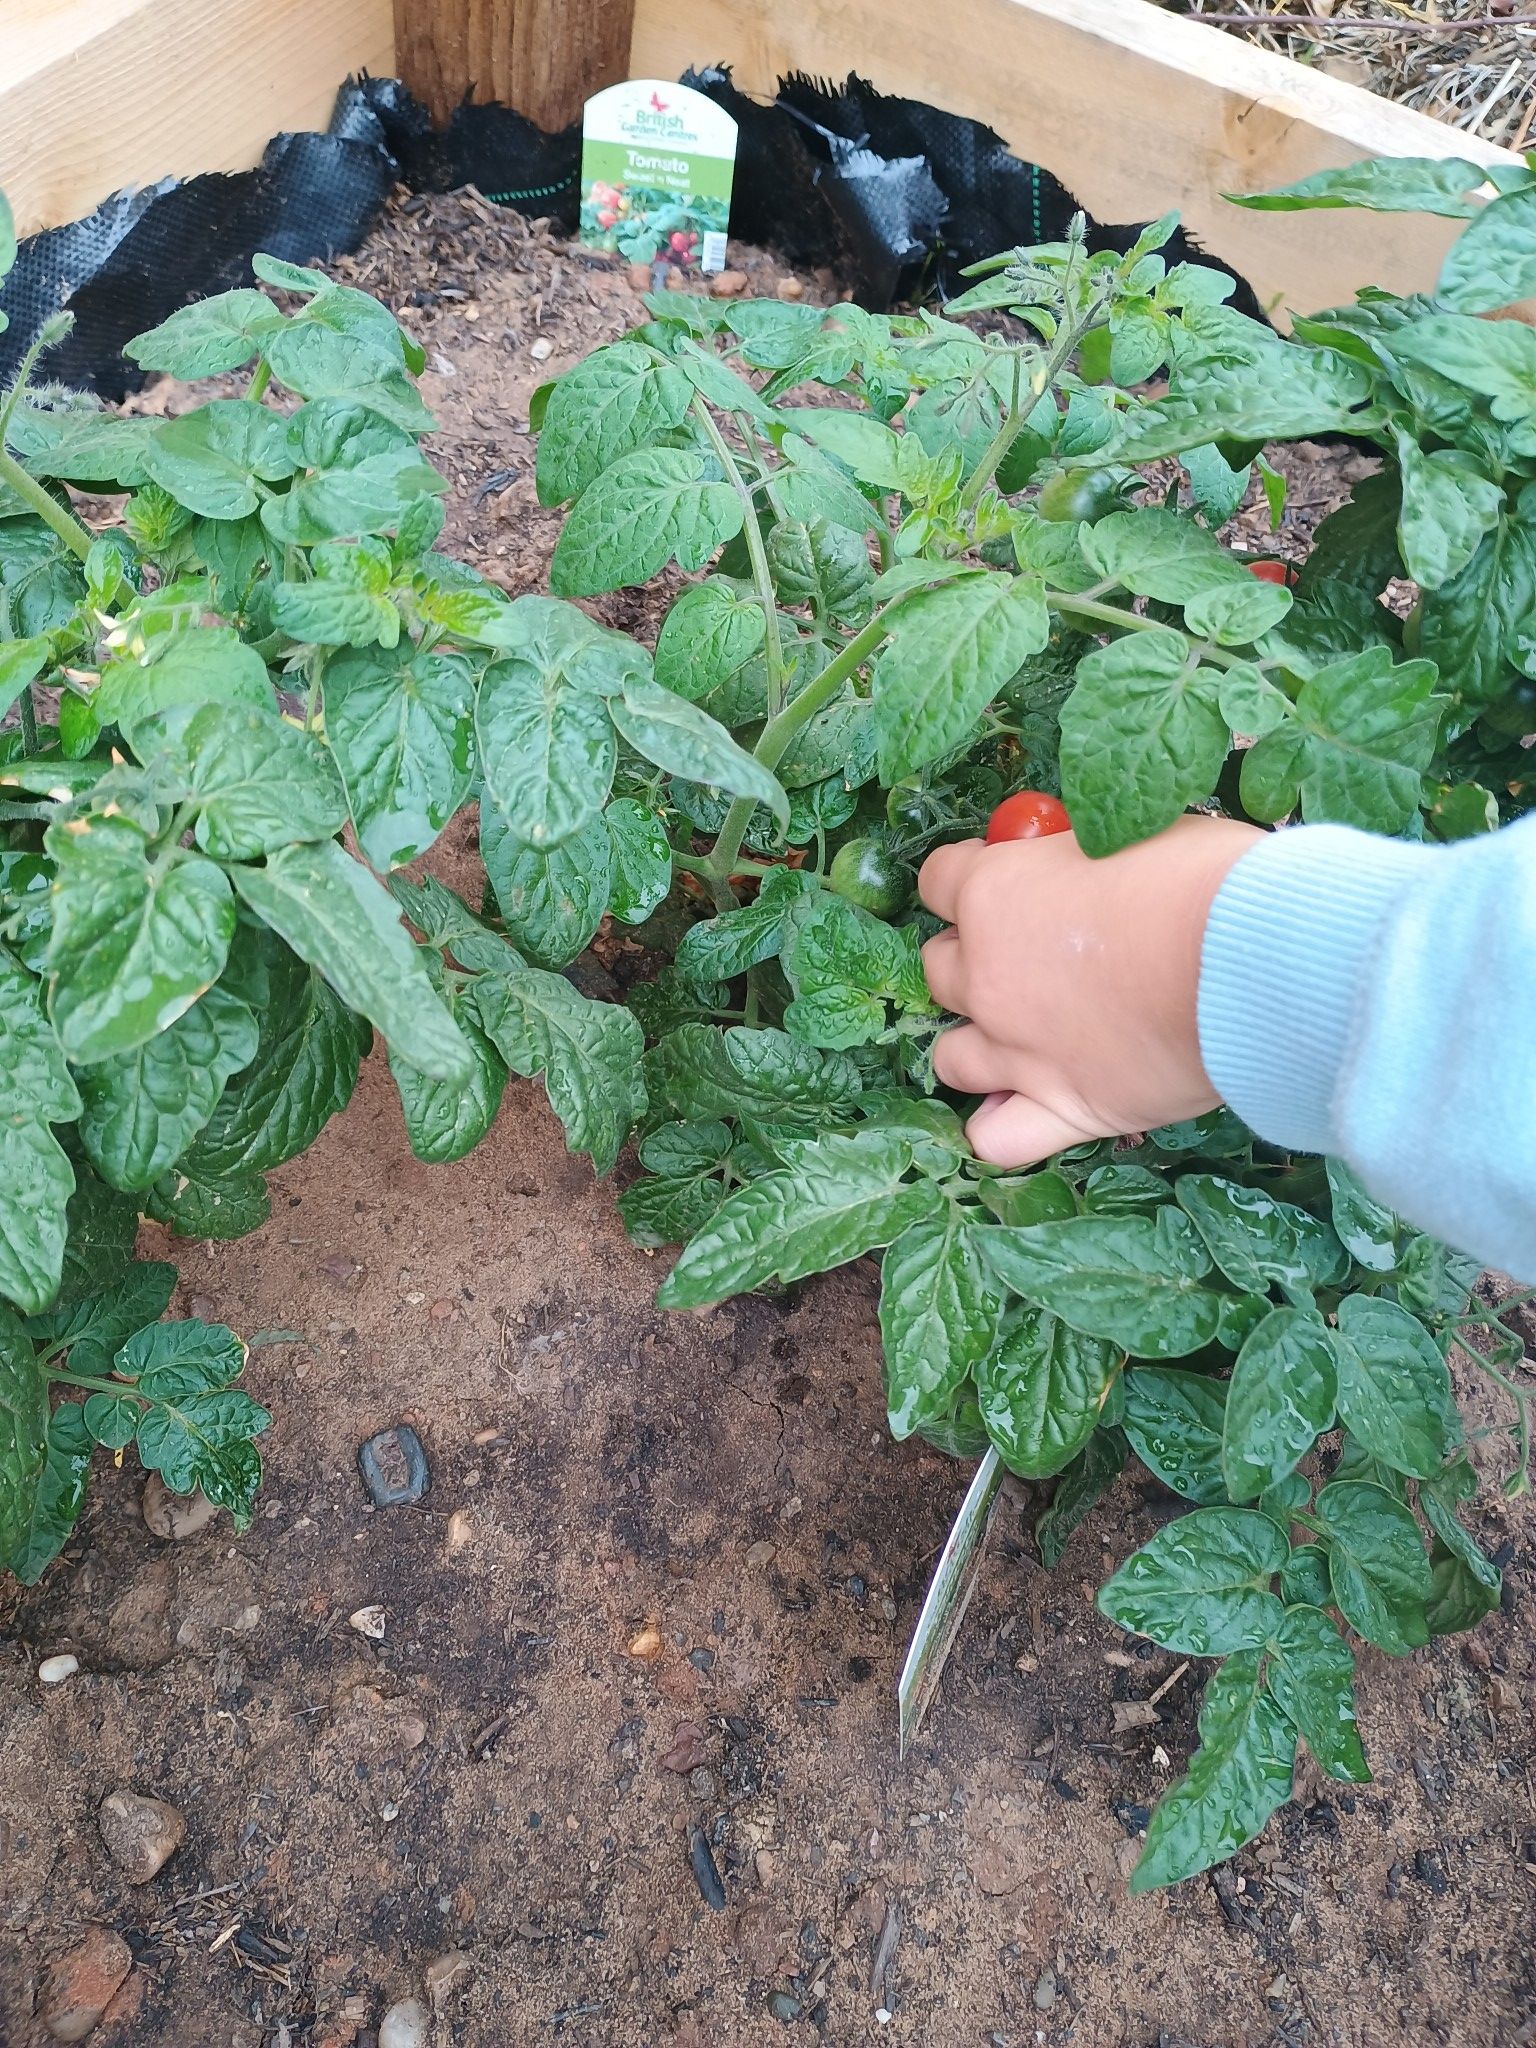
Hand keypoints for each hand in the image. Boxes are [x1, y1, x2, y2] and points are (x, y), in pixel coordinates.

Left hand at [919, 815, 1262, 1166]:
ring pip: (951, 1056)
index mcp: (994, 893)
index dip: (972, 876)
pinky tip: (1023, 1106)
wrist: (1255, 961)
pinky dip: (999, 1124)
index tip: (1012, 878)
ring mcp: (1018, 1050)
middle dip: (972, 957)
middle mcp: (987, 976)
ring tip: (1021, 1033)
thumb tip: (1081, 863)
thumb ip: (1081, 858)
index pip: (939, 879)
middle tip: (1030, 954)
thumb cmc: (1202, 880)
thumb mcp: (1130, 832)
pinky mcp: (1064, 1108)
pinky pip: (995, 1137)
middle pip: (938, 970)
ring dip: (976, 1040)